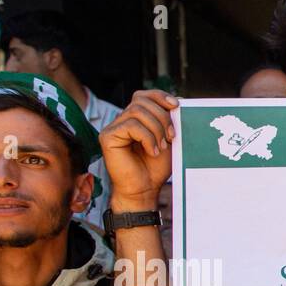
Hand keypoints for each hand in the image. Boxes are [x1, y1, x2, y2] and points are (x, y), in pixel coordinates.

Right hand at [101, 89, 178, 210]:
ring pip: (137, 111)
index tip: (176, 105)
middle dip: (162, 117)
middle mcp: (123, 120)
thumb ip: (169, 122)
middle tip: (171, 137)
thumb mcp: (168, 141)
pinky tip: (152, 151)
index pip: (143, 95)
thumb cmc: (155, 168)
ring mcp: (114, 127)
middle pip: (141, 100)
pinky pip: (130, 125)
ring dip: (156, 129)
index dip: (159, 96)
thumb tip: (178, 102)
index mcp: (136, 119)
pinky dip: (147, 138)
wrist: (144, 189)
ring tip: (161, 147)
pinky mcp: (108, 136)